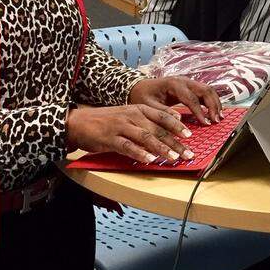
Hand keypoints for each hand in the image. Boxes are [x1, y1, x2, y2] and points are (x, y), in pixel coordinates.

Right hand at [66, 103, 194, 163]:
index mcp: (139, 109)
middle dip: (176, 142)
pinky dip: (139, 153)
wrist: (79, 122)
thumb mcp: (128, 116)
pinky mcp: (110, 138)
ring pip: (146, 137)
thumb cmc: (107, 121)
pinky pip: (127, 146)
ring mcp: (121, 126)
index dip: (178, 126)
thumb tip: (167, 134)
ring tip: (173, 158)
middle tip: (188, 153)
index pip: (163, 116)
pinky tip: (149, 160)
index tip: (190, 136)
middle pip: (159, 129)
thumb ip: (146, 123)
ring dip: (162, 149)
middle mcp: (132, 116)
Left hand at [129, 76, 221, 124]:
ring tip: (218, 118)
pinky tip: (214, 113)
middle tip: (216, 121)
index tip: (205, 124)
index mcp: (173, 84)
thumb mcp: (148, 105)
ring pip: (208, 90)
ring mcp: (188, 83)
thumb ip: (163, 112)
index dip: (200, 111)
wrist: (140, 87)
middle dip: (213, 106)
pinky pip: (205, 93)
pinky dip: (212, 102)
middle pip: (205, 90)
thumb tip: (179, 120)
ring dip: (215, 103)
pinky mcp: (190, 87)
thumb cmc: (142, 96)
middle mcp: (184, 81)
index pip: (191, 98)